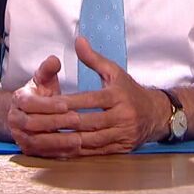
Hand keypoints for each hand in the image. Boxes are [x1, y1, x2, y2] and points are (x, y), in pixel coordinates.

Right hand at [7, 55, 80, 156]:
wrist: (29, 113)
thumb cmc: (41, 94)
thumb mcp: (43, 79)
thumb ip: (48, 69)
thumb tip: (54, 60)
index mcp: (18, 100)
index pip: (28, 103)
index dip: (47, 105)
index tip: (66, 104)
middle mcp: (15, 120)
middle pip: (32, 124)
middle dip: (55, 121)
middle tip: (77, 119)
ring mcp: (20, 136)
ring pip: (36, 141)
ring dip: (58, 140)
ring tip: (78, 138)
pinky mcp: (28, 150)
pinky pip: (42, 153)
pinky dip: (58, 152)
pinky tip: (75, 149)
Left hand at [55, 36, 169, 155]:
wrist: (155, 114)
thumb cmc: (130, 91)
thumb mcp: (115, 72)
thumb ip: (94, 59)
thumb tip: (78, 40)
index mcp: (118, 95)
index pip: (88, 100)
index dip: (67, 102)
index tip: (46, 104)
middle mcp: (121, 116)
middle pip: (86, 121)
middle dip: (59, 123)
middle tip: (37, 124)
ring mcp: (121, 134)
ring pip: (88, 140)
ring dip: (64, 141)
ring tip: (43, 138)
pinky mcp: (119, 148)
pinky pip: (93, 152)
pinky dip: (75, 152)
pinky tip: (59, 149)